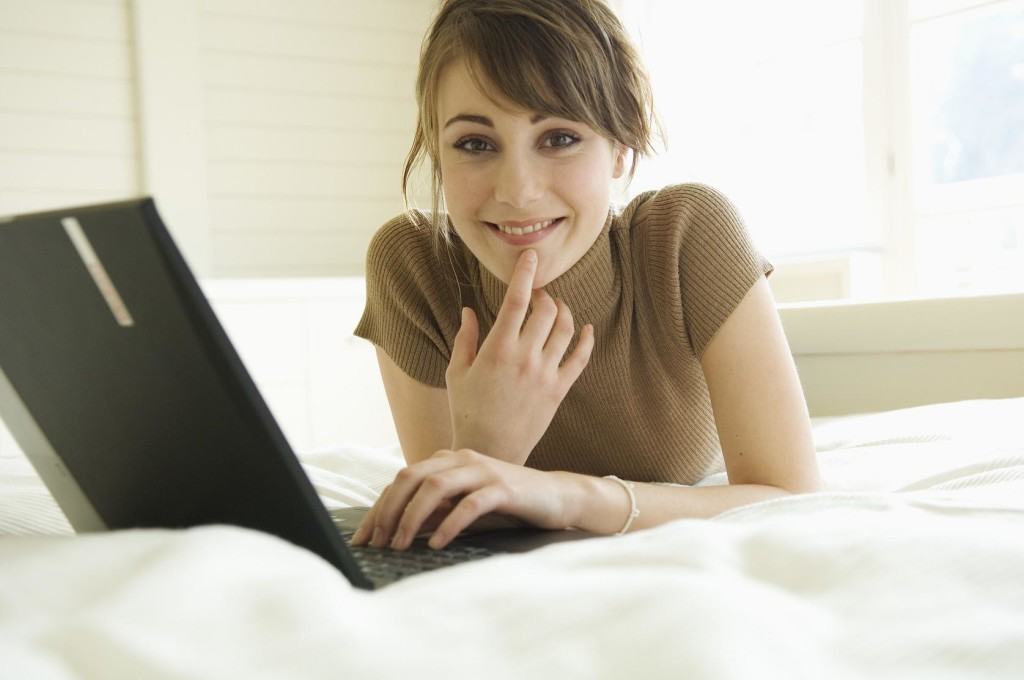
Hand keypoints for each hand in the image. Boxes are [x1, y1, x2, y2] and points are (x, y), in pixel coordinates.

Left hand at [350, 448, 573, 550]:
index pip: (403, 479)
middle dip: (388, 510)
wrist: (558, 496)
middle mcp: (462, 459)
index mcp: (449, 460)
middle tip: (375, 542)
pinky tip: (437, 544)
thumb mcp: (464, 506)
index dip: (379, 507)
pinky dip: (449, 524)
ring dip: (412, 517)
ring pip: (436, 486)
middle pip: (411, 476)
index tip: (362, 538)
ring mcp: (484, 471)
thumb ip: (435, 511)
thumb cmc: (507, 504)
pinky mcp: (504, 488)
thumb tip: (396, 531)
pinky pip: (470, 503)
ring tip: (400, 544)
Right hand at [446, 249, 594, 463]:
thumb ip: (465, 338)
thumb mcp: (456, 372)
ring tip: (555, 307)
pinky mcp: (559, 390)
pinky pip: (580, 358)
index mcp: (497, 350)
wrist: (490, 450)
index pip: (516, 302)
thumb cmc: (467, 411)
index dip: (525, 275)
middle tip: (537, 294)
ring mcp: (545, 374)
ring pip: (566, 329)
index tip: (530, 257)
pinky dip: (587, 339)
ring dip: (563, 311)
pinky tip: (586, 328)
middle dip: (543, 295)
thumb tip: (469, 310)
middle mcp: (525, 358)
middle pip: (546, 311)